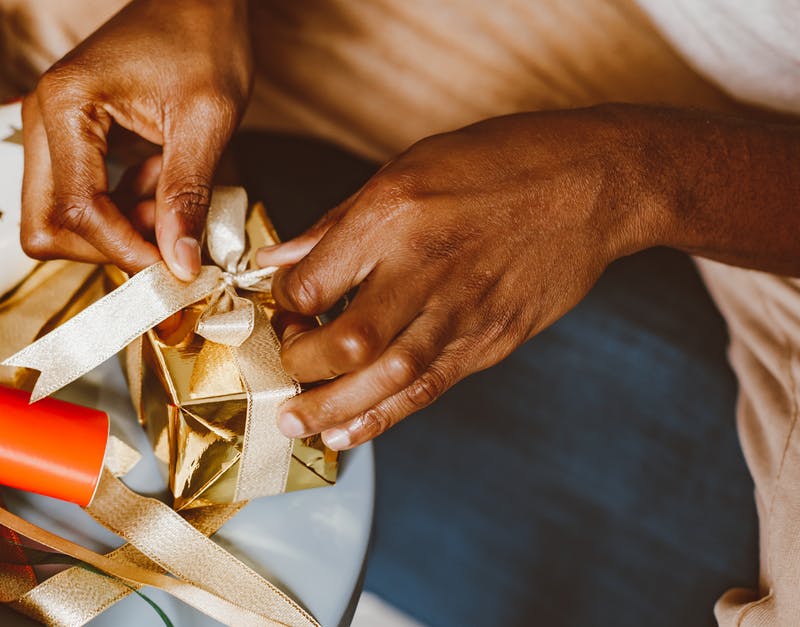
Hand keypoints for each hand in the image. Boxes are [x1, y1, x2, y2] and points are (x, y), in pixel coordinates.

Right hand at [20, 0, 251, 279]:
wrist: (196, 0)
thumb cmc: (202, 39)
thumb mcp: (206, 119)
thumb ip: (187, 194)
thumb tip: (180, 265)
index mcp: (65, 106)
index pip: (77, 210)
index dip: (125, 249)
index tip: (173, 268)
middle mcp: (40, 118)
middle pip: (47, 225)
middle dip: (108, 247)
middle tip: (166, 241)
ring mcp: (47, 130)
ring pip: (56, 219)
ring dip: (114, 230)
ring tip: (166, 200)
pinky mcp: (64, 140)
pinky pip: (74, 200)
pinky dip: (116, 210)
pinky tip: (155, 185)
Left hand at [258, 106, 664, 449]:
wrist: (597, 184)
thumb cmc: (500, 162)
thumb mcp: (407, 168)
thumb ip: (337, 224)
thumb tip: (277, 262)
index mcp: (394, 213)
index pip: (315, 280)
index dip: (284, 303)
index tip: (283, 308)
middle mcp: (426, 266)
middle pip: (348, 339)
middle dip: (302, 364)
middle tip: (283, 367)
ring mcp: (463, 310)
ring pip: (388, 377)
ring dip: (333, 407)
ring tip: (295, 423)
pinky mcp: (491, 339)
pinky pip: (429, 389)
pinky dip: (383, 416)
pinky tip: (347, 432)